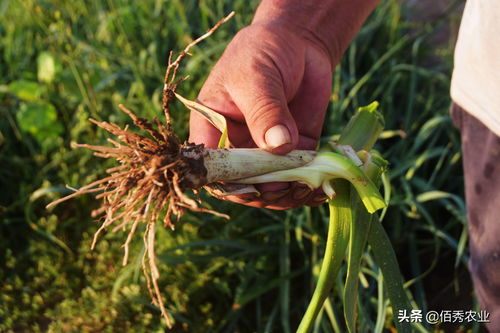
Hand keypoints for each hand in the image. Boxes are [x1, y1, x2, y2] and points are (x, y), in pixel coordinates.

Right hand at [189, 22, 331, 208]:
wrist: (298, 41)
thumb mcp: (257, 77)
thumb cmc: (263, 51)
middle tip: (290, 185)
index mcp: (213, 128)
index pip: (213, 167)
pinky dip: (310, 186)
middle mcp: (237, 145)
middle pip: (245, 184)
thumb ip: (265, 111)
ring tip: (311, 187)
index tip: (255, 186)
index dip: (230, 182)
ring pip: (273, 187)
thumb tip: (279, 147)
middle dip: (266, 191)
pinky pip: (299, 177)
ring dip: (290, 194)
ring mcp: (266, 151)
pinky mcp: (295, 150)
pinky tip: (323, 187)